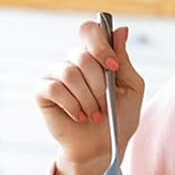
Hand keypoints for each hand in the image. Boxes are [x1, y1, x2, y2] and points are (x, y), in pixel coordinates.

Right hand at [35, 20, 145, 174]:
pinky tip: (80, 116)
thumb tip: (121, 29)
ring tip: (95, 114)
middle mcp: (74, 61)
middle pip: (82, 56)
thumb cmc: (120, 116)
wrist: (104, 145)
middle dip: (99, 85)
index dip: (100, 45)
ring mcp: (56, 74)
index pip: (90, 31)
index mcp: (96, 56)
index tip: (113, 67)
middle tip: (106, 105)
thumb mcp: (131, 87)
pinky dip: (72, 105)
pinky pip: (54, 88)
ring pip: (69, 73)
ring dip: (88, 98)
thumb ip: (124, 60)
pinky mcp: (42, 91)